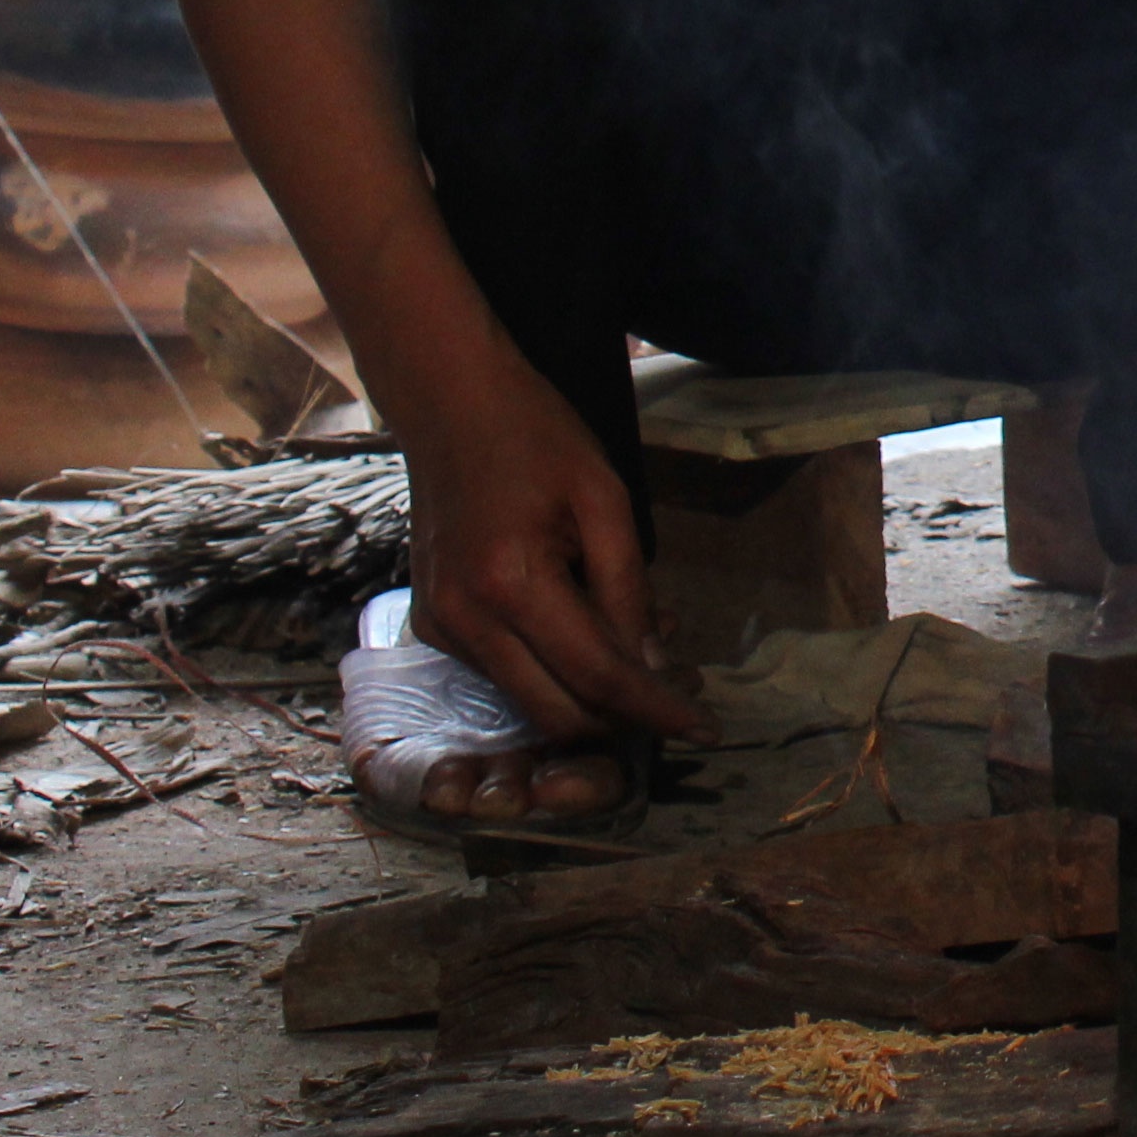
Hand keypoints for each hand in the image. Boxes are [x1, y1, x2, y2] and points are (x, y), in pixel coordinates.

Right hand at [392, 340, 708, 755]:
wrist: (450, 406)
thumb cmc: (537, 439)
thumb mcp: (605, 501)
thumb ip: (629, 590)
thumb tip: (654, 667)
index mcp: (511, 584)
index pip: (596, 677)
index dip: (655, 710)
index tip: (706, 730)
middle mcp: (465, 621)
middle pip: (555, 713)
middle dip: (621, 720)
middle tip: (679, 697)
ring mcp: (440, 628)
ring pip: (527, 701)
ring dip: (588, 697)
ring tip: (643, 651)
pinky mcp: (431, 626)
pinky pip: (501, 673)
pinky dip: (550, 670)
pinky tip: (588, 630)